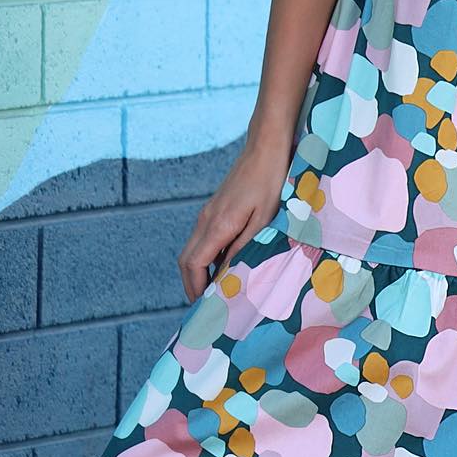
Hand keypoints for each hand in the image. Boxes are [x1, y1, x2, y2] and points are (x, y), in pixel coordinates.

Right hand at [176, 137, 292, 304]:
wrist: (265, 148)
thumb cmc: (270, 182)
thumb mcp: (264, 219)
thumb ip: (245, 247)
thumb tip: (228, 273)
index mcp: (217, 225)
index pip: (193, 264)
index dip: (195, 288)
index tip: (204, 307)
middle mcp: (205, 220)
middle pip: (186, 261)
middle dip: (192, 285)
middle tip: (207, 306)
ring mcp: (207, 213)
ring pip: (192, 250)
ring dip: (198, 272)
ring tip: (215, 291)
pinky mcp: (214, 209)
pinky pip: (202, 240)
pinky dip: (205, 258)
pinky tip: (223, 266)